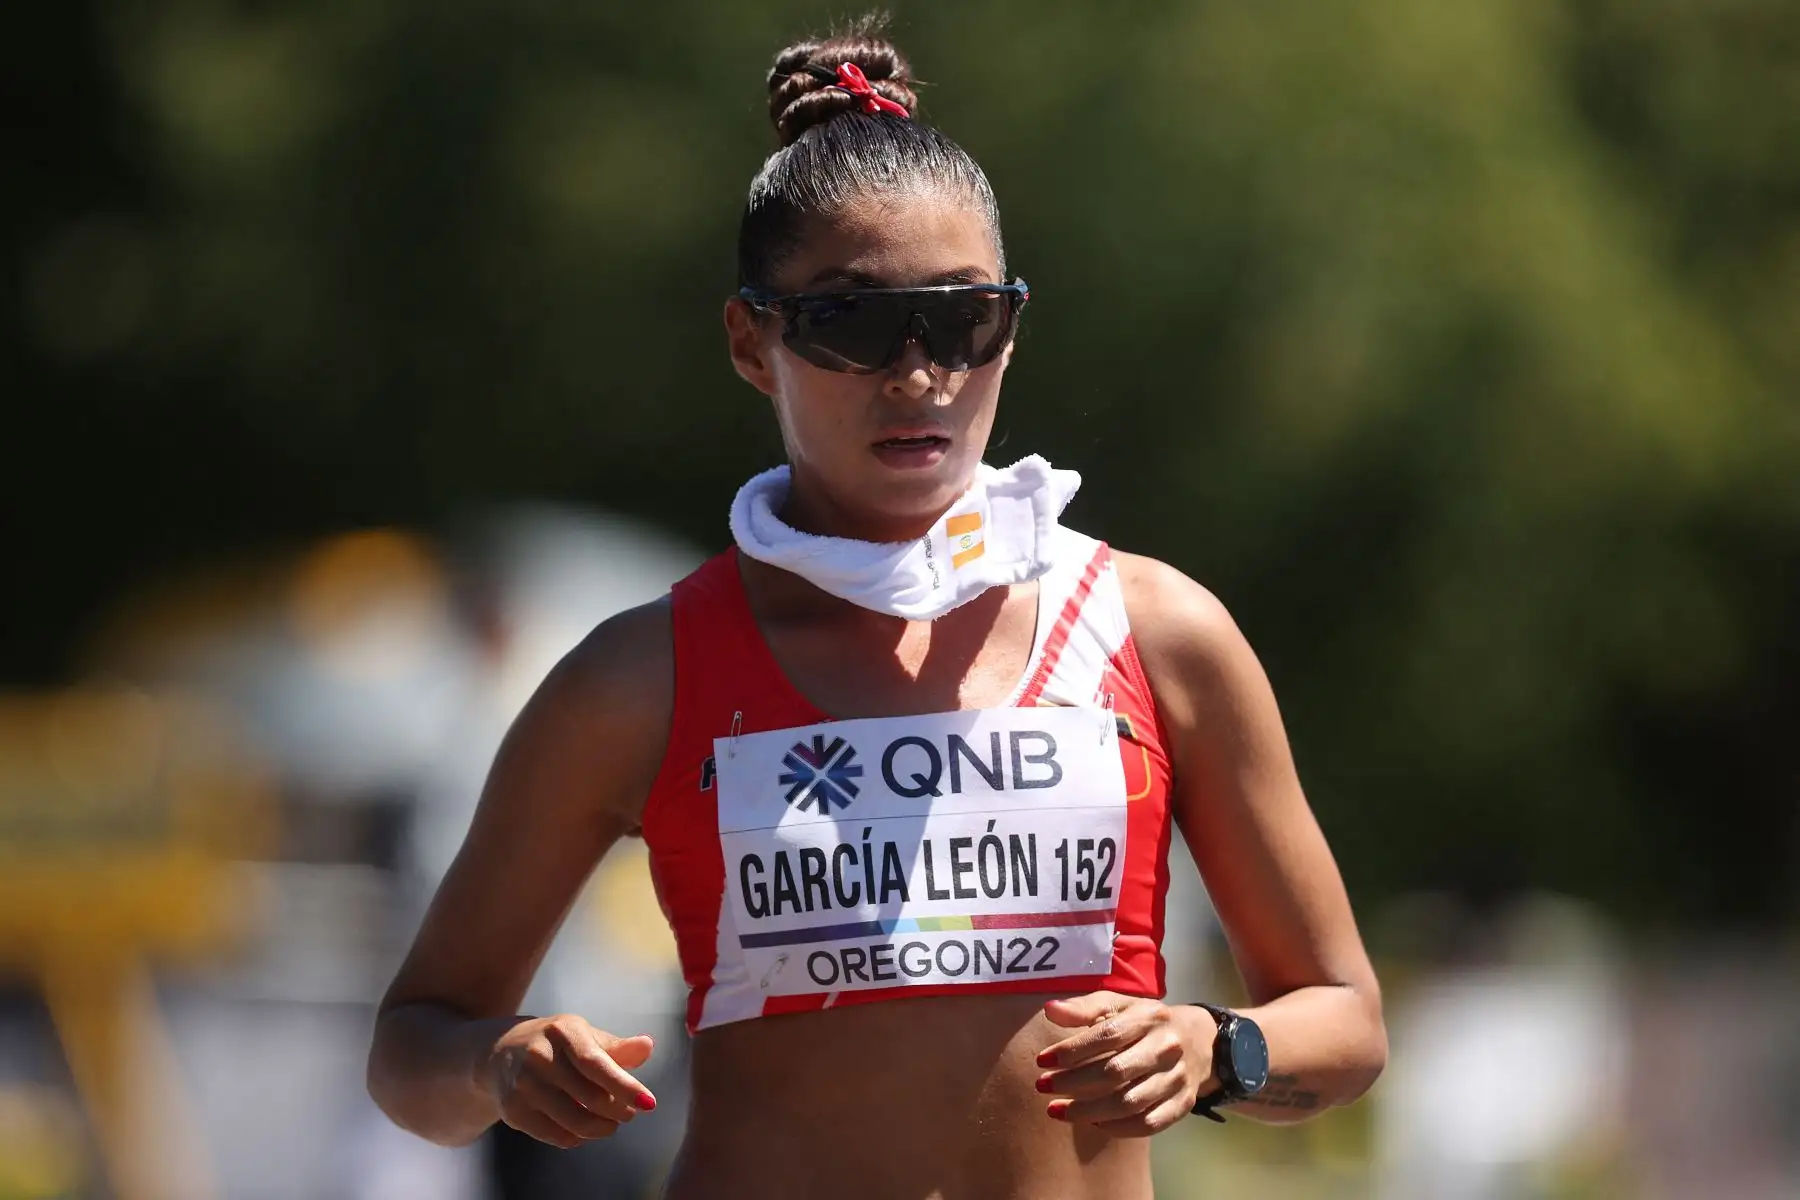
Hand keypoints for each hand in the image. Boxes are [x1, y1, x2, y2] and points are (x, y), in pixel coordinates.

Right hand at [484, 1013, 657, 1148]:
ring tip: (611, 1123)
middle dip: (618, 1111)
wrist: (499, 1053)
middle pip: (590, 1097)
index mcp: (563, 1031)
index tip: (649, 1103)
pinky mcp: (513, 1111)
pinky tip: (584, 1129)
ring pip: (575, 1122)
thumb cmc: (556, 1044)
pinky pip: (558, 1136)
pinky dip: (579, 1137)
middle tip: (630, 1113)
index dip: (624, 1086)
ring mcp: (523, 1085)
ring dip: (602, 1129)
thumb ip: (616, 1047)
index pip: (596, 1063)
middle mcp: (539, 1056)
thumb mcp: (583, 1036)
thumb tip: (647, 1047)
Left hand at [1034, 991, 1216, 1136]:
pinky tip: (1092, 1123)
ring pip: (1129, 1103)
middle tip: (1043, 1087)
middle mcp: (1166, 1047)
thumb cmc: (1145, 1022)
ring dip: (1088, 1111)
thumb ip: (1084, 1008)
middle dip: (1073, 1083)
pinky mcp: (1184, 1103)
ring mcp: (1177, 1078)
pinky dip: (1117, 1128)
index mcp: (1149, 1017)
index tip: (1042, 1061)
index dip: (1072, 1050)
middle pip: (1115, 1072)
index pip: (1107, 1035)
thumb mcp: (1118, 1005)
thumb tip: (1049, 1011)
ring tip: (1058, 1111)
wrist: (1198, 1041)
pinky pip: (1148, 1124)